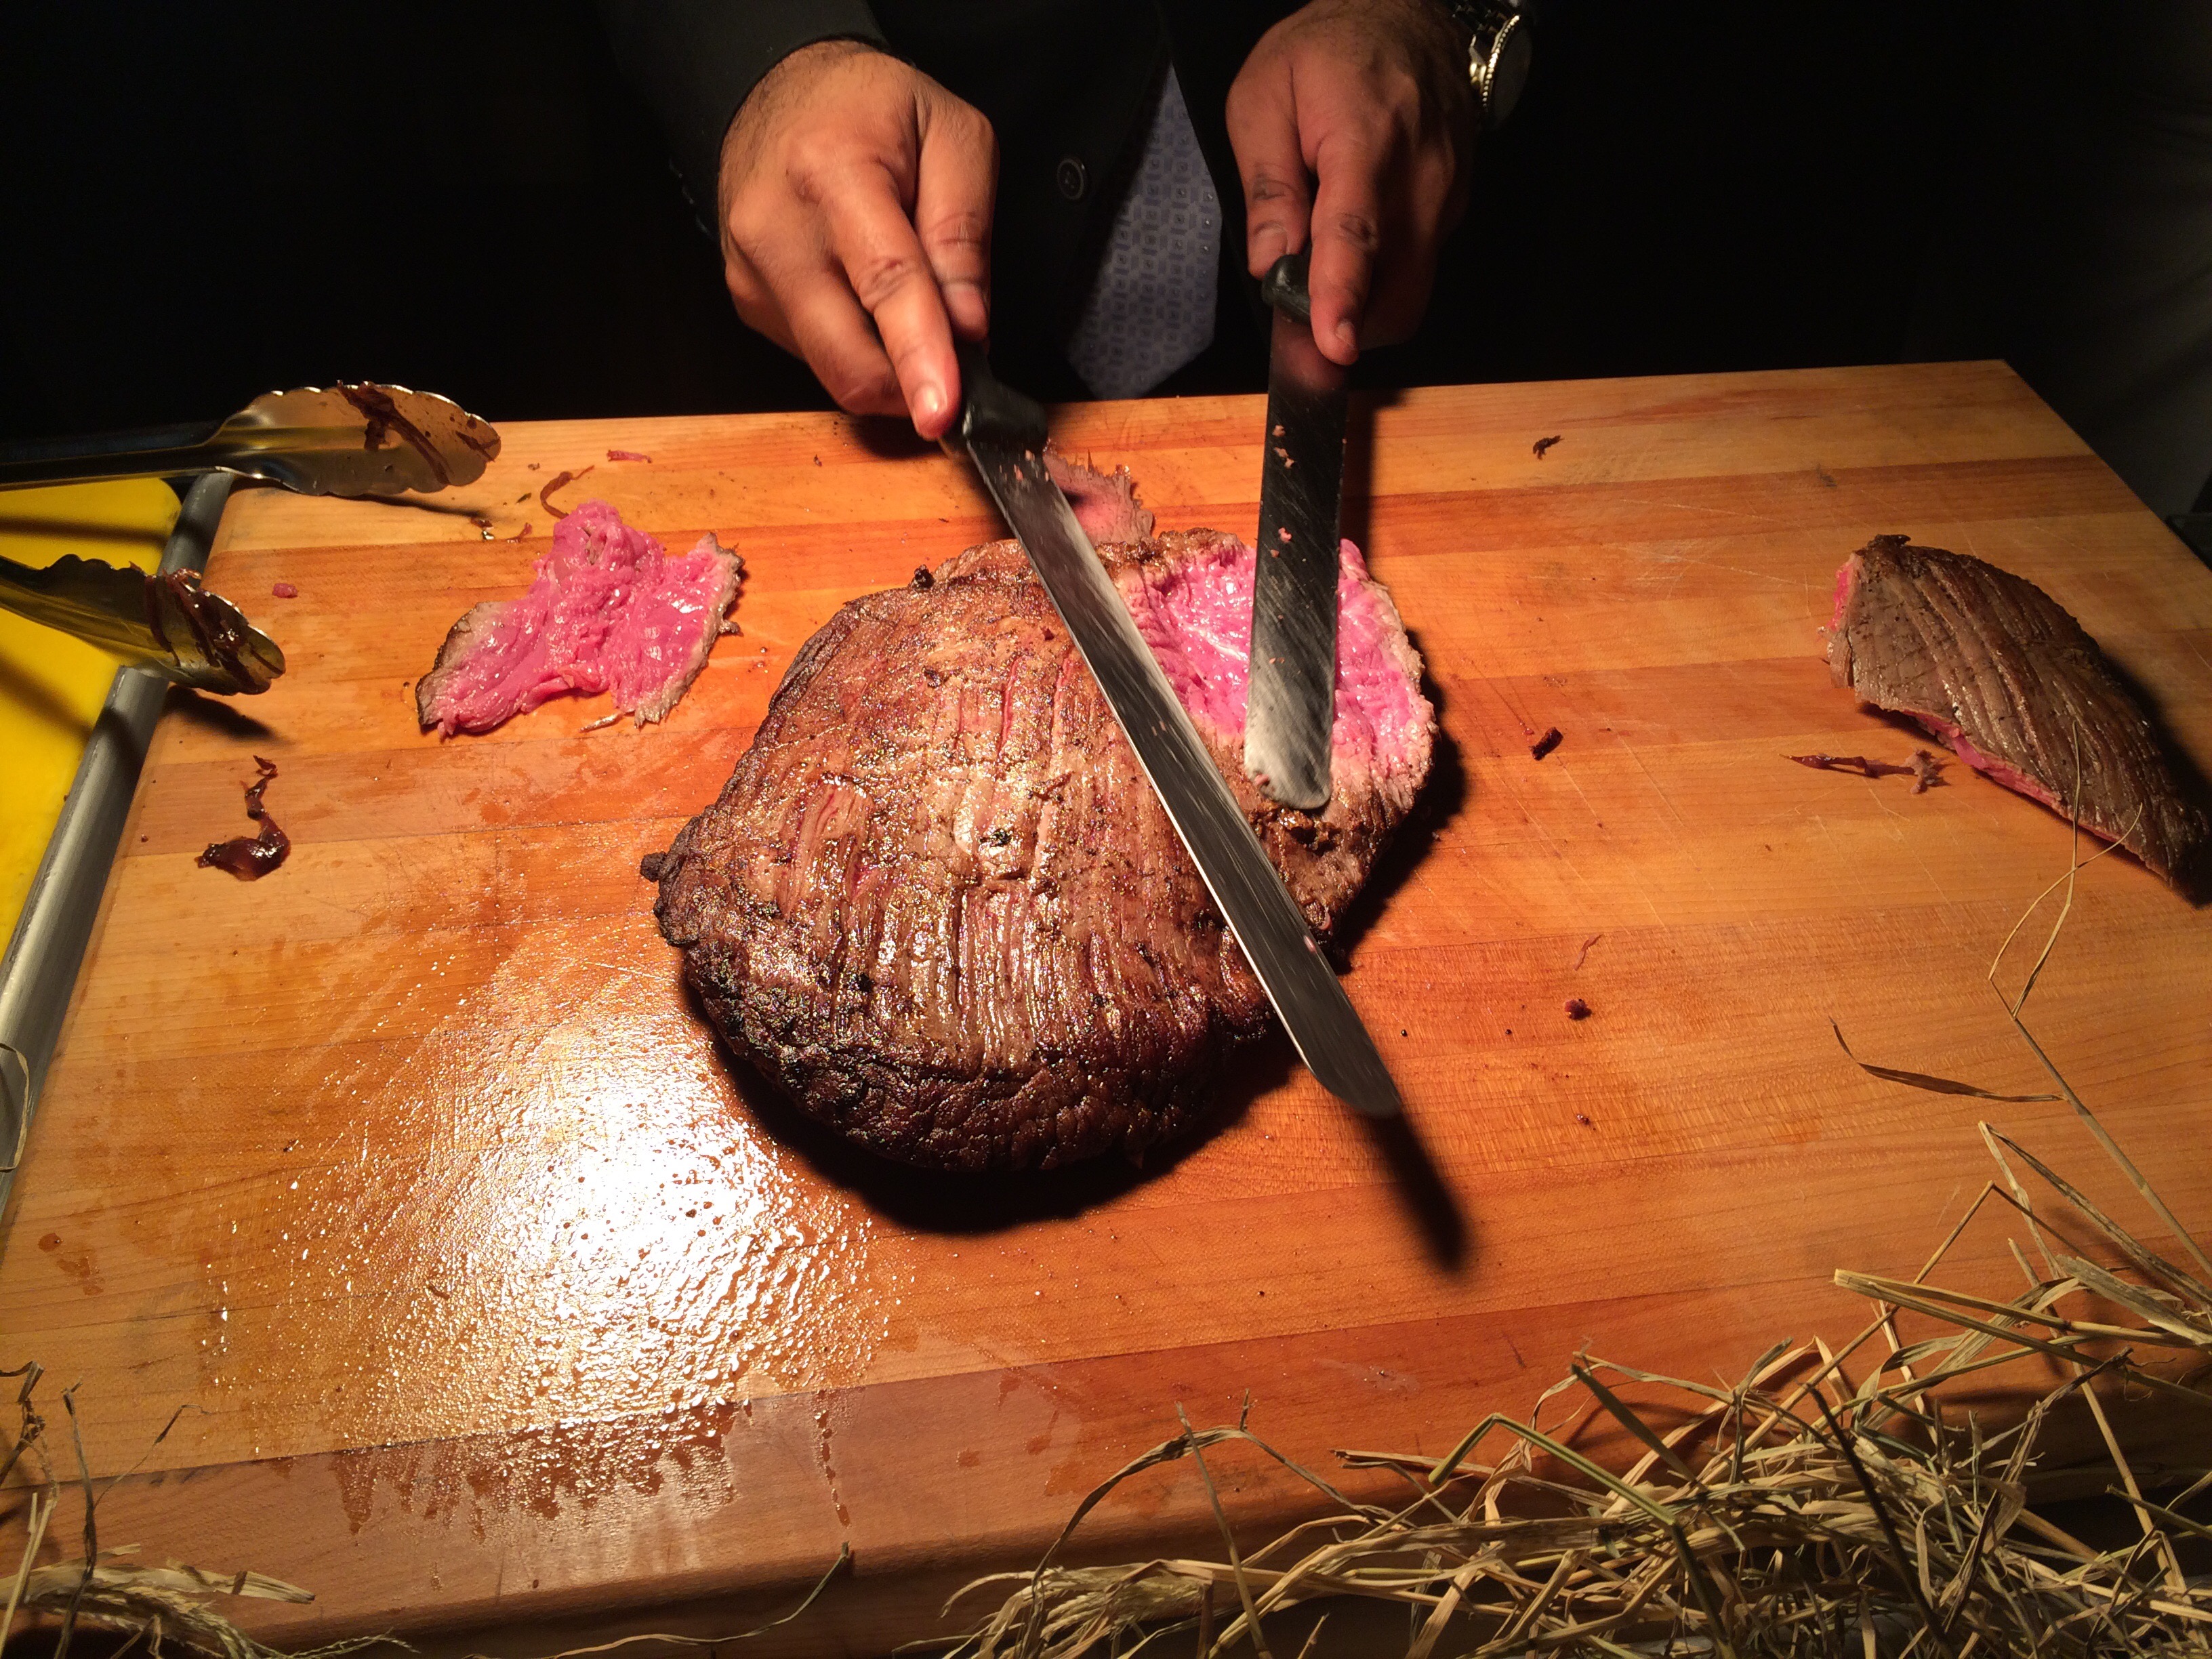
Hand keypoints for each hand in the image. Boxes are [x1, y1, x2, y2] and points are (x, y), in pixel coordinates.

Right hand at [717, 41, 995, 439]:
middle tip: (957, 375)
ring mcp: (753, 272)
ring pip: (833, 367)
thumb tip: (967, 326)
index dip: (917, 355)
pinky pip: (817, 357)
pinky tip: (868, 300)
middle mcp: (777, 228)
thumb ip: (963, 232)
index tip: (941, 410)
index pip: (883, 282)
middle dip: (909, 388)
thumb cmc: (870, 109)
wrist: (780, 92)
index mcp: (832, 171)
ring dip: (889, 365)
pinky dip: (860, 348)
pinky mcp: (749, 302)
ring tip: (911, 307)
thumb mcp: (953, 136)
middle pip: (845, 353)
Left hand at [1226, 0, 1475, 364]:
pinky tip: (1359, 243)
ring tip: (1325, 266)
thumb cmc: (1326, 52)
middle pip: (1398, 287)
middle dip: (1352, 323)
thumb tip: (1268, 259)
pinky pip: (1423, 264)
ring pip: (1414, 288)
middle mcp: (1420, 173)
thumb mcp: (1262, 98)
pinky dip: (1386, 277)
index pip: (1356, 234)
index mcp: (1365, 140)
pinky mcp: (1456, 203)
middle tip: (1302, 310)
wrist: (1402, 13)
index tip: (1334, 344)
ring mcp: (1447, 191)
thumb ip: (1267, 184)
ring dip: (1368, 305)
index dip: (1342, 296)